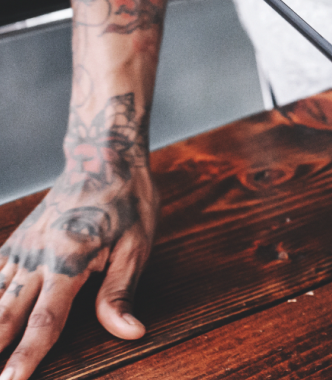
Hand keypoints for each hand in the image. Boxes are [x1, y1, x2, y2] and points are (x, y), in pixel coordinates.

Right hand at [0, 126, 158, 379]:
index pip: (45, 321)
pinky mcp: (16, 242)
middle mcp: (37, 257)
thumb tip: (130, 332)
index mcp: (69, 260)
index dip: (27, 356)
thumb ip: (121, 292)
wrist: (103, 156)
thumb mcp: (138, 245)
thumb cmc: (127, 200)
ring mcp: (21, 248)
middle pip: (5, 315)